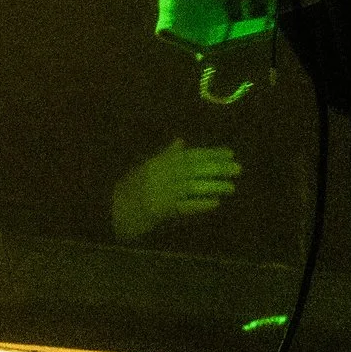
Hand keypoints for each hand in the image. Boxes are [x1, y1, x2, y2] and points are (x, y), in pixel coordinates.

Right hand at [111, 138, 239, 241]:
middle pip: (196, 169)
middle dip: (218, 168)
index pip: (191, 155)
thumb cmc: (131, 187)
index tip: (230, 153)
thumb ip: (166, 155)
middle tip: (238, 169)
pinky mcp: (161, 209)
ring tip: (232, 187)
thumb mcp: (147, 166)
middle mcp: (164, 174)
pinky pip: (184, 206)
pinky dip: (200, 204)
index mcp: (161, 162)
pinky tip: (215, 203)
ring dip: (214, 186)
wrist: (112, 208)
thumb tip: (180, 141)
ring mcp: (163, 191)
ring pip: (194, 187)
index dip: (212, 153)